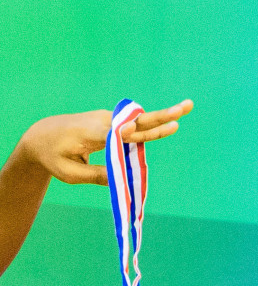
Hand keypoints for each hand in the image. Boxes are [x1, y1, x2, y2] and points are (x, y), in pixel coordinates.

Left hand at [17, 99, 192, 185]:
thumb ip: (96, 176)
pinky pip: (133, 127)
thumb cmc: (53, 156)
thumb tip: (121, 180)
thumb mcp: (69, 173)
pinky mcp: (111, 122)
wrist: (41, 135)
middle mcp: (101, 122)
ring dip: (162, 118)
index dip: (124, 134)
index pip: (111, 133)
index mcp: (88, 134)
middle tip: (188, 106)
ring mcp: (108, 120)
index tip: (134, 131)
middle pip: (136, 121)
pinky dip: (148, 129)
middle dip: (162, 115)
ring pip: (139, 122)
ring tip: (186, 108)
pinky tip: (165, 124)